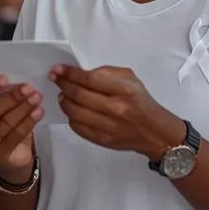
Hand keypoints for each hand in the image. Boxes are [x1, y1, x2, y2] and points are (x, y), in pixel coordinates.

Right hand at [0, 76, 41, 175]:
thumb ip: (6, 95)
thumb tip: (20, 80)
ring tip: (37, 97)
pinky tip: (39, 112)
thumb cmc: (7, 123)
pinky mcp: (1, 152)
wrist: (12, 155)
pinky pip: (16, 135)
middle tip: (28, 88)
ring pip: (6, 122)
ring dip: (23, 108)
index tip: (4, 78)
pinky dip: (29, 122)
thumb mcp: (3, 108)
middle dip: (13, 97)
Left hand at [52, 65, 181, 158]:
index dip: (70, 74)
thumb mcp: (130, 79)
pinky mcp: (102, 140)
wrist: (153, 131)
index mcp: (123, 90)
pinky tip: (72, 110)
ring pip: (75, 112)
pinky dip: (71, 116)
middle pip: (79, 95)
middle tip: (56, 79)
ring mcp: (108, 126)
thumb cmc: (140, 101)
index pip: (90, 80)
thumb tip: (81, 73)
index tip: (58, 70)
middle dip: (63, 85)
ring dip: (64, 101)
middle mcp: (115, 108)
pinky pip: (78, 127)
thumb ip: (106, 73)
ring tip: (63, 94)